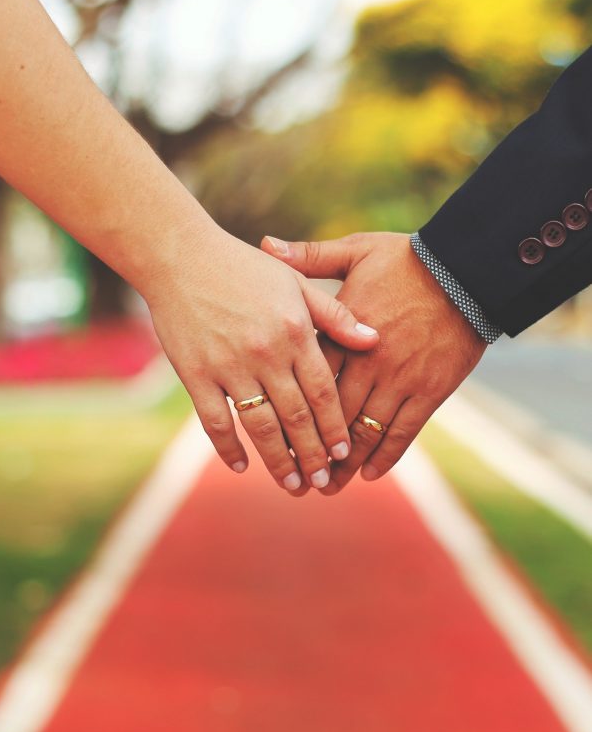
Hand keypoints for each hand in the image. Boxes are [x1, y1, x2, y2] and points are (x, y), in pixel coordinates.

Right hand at [144, 223, 378, 492]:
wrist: (180, 256)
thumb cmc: (243, 268)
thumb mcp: (295, 282)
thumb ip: (336, 316)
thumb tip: (375, 342)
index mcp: (293, 331)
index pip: (323, 392)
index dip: (335, 428)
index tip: (344, 454)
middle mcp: (265, 353)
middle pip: (296, 417)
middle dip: (312, 455)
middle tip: (323, 484)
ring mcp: (228, 366)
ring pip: (260, 426)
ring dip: (278, 461)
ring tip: (292, 485)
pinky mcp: (195, 374)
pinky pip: (215, 421)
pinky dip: (227, 447)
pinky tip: (241, 465)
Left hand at [261, 232, 485, 492]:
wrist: (466, 270)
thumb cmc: (407, 259)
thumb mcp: (356, 251)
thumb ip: (310, 258)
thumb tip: (266, 245)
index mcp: (343, 332)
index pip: (306, 380)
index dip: (287, 410)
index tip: (268, 433)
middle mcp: (367, 362)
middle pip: (331, 415)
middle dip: (311, 448)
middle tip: (294, 475)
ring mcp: (399, 380)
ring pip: (364, 431)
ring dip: (344, 463)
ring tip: (326, 486)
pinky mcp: (429, 391)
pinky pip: (403, 431)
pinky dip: (386, 455)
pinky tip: (370, 474)